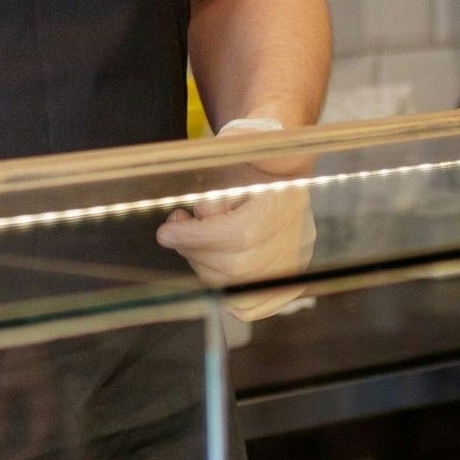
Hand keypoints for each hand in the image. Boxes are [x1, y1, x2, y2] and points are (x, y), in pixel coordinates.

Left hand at [153, 117, 314, 320]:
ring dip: (203, 266)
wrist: (285, 166)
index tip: (166, 232)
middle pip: (232, 266)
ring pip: (235, 286)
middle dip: (193, 250)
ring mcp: (293, 264)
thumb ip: (218, 181)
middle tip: (176, 231)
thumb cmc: (253, 158)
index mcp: (282, 204)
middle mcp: (292, 240)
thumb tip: (201, 212)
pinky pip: (252, 306)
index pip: (234, 236)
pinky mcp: (288, 279)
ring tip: (193, 240)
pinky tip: (212, 264)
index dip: (193, 237)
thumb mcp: (234, 153)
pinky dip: (225, 291)